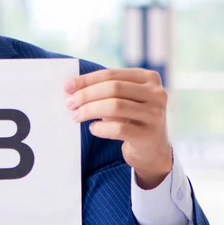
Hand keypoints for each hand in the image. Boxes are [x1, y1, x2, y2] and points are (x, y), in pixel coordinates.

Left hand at [65, 68, 171, 189]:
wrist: (152, 150)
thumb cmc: (131, 119)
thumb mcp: (122, 99)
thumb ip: (102, 90)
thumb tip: (70, 86)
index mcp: (149, 78)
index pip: (111, 74)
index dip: (86, 80)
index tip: (66, 86)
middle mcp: (156, 94)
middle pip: (113, 88)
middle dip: (86, 95)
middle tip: (69, 103)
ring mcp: (155, 115)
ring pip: (115, 106)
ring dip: (89, 110)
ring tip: (76, 116)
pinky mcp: (149, 135)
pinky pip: (118, 129)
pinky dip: (100, 128)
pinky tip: (93, 128)